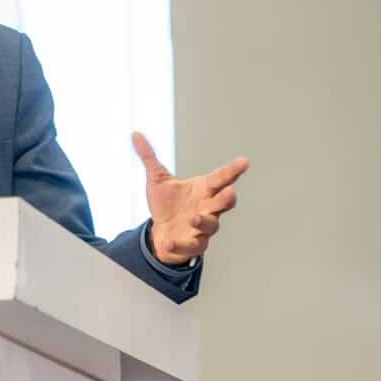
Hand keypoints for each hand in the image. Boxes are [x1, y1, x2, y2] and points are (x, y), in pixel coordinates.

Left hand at [132, 131, 249, 264]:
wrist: (160, 232)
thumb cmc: (166, 204)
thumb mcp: (157, 179)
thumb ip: (149, 157)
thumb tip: (135, 134)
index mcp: (203, 189)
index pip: (221, 178)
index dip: (233, 170)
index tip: (244, 162)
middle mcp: (208, 207)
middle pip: (224, 203)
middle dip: (227, 198)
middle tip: (229, 192)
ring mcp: (202, 228)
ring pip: (211, 225)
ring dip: (204, 221)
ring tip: (194, 217)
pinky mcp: (193, 244)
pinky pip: (191, 246)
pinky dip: (180, 245)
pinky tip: (168, 242)